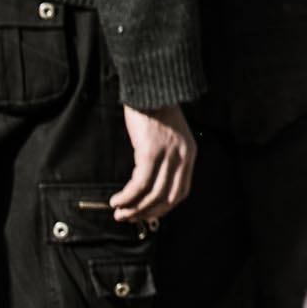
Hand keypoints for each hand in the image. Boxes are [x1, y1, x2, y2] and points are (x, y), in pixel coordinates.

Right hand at [112, 103, 196, 223]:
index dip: (164, 208)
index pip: (181, 192)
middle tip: (129, 218)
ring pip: (153, 194)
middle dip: (147, 213)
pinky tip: (117, 200)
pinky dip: (127, 196)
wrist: (151, 89)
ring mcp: (168, 155)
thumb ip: (168, 157)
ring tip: (118, 213)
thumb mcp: (170, 136)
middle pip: (168, 198)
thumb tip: (151, 184)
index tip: (147, 214)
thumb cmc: (156, 111)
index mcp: (189, 154)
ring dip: (134, 209)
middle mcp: (182, 157)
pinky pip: (139, 184)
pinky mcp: (150, 152)